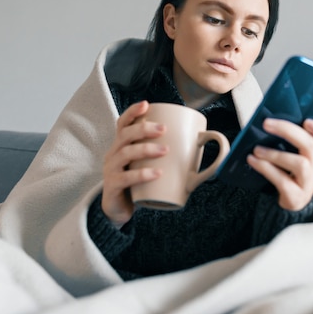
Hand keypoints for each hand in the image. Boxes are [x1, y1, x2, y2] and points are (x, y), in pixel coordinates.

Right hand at [102, 101, 167, 225]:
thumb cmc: (137, 183)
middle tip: (164, 129)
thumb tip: (201, 142)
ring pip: (125, 154)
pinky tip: (157, 174)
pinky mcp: (112, 187)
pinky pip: (125, 178)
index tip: (147, 104)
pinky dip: (142, 175)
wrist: (118, 210)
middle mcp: (113, 154)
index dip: (133, 112)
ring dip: (146, 149)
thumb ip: (166, 153)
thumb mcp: (147, 164)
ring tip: (165, 150)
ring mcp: (110, 171)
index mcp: (121, 145)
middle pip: (124, 135)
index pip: (122, 124)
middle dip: (144, 129)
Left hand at [246, 118, 312, 210]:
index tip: (307, 121)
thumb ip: (289, 141)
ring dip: (275, 154)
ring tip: (257, 149)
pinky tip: (253, 161)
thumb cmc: (289, 173)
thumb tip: (270, 121)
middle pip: (310, 146)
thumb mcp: (294, 156)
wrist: (288, 202)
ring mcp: (307, 183)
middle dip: (288, 131)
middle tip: (267, 123)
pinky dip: (266, 168)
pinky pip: (283, 181)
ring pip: (299, 164)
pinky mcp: (295, 197)